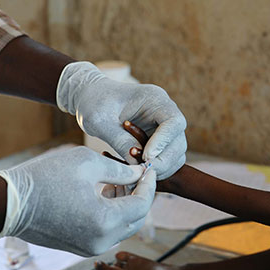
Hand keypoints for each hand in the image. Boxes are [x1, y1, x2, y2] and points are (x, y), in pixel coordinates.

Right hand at [0, 146, 155, 255]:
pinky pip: (108, 231)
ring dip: (127, 204)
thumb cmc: (45, 178)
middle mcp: (101, 240)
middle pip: (137, 219)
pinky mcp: (81, 247)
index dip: (149, 184)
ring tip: (118, 180)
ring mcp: (90, 247)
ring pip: (124, 226)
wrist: (7, 203)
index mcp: (105, 221)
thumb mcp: (88, 163)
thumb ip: (121, 170)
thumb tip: (140, 172)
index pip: (143, 204)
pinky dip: (113, 213)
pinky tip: (106, 192)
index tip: (149, 168)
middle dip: (141, 195)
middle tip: (137, 174)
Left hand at [56, 61, 186, 179]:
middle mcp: (164, 113)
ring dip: (160, 167)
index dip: (164, 141)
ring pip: (175, 154)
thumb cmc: (94, 103)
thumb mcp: (101, 122)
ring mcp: (163, 128)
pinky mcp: (157, 141)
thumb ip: (120, 140)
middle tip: (142, 171)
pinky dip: (153, 168)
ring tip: (136, 171)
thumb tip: (138, 163)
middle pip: (178, 141)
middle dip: (163, 160)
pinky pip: (164, 159)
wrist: (90, 99)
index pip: (174, 122)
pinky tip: (134, 170)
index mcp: (155, 99)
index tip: (146, 156)